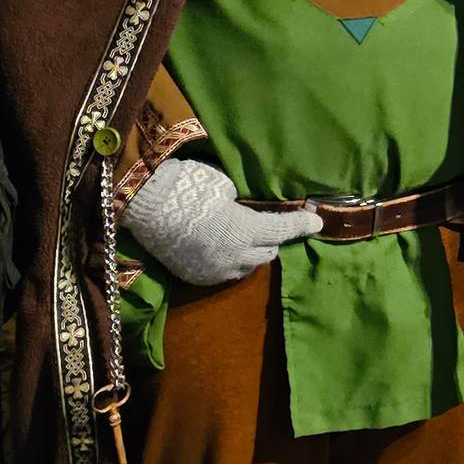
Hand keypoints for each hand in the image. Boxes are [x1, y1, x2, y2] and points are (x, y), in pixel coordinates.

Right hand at [121, 159, 323, 284]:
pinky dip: (229, 262)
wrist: (144, 206)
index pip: (283, 228)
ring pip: (248, 267)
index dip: (302, 225)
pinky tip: (220, 248)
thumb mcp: (224, 185)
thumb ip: (244, 201)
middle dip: (273, 239)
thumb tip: (251, 205)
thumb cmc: (186, 186)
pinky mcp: (198, 278)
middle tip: (270, 225)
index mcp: (246, 228)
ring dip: (251, 253)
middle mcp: (236, 255)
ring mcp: (216, 271)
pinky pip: (224, 273)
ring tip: (242, 238)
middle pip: (269, 252)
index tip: (318, 222)